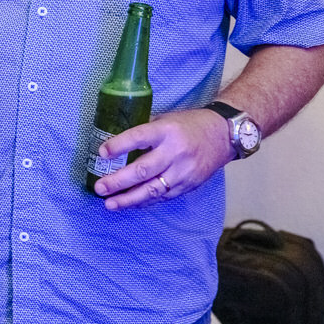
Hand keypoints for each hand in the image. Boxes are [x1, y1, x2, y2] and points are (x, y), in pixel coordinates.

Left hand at [92, 108, 232, 209]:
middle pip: (143, 170)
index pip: (138, 138)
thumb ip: (144, 131)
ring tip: (110, 204)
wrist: (224, 136)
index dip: (119, 146)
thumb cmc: (188, 125)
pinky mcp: (189, 185)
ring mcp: (183, 171)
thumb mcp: (165, 120)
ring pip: (153, 189)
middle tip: (100, 188)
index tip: (101, 153)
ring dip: (129, 199)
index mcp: (166, 131)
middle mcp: (175, 153)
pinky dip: (145, 201)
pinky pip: (163, 196)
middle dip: (118, 181)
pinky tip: (130, 203)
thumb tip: (116, 143)